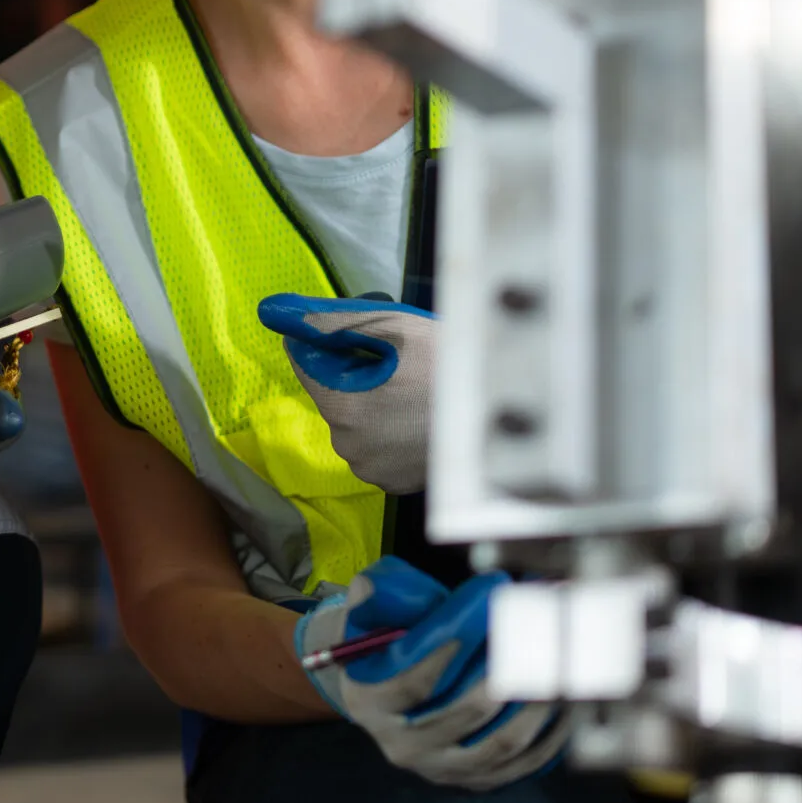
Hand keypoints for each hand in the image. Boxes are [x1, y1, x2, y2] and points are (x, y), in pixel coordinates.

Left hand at [259, 293, 435, 491]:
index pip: (307, 366)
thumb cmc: (453, 366)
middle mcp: (350, 447)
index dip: (328, 344)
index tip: (357, 336)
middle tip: (402, 360)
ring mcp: (375, 471)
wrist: (513, 416)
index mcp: (343, 409)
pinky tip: (423, 415)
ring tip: (419, 388)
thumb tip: (287, 317)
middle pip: (335, 396)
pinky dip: (394, 430)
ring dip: (377, 403)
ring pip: (359, 423)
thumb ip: (334, 322)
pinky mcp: (397, 485)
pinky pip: (381, 447)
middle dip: (357, 374)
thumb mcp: (393, 327)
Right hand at [295, 556, 565, 790]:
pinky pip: (519, 763)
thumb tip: (378, 591)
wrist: (384, 691)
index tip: (483, 616)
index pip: (412, 682)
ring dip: (535, 704)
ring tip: (558, 666)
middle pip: (465, 712)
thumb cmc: (383, 641)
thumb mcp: (365, 616)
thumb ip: (373, 600)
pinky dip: (548, 736)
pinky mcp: (470, 779)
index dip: (448, 652)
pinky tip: (565, 702)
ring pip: (499, 742)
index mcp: (367, 701)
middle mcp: (400, 743)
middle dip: (506, 672)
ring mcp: (438, 766)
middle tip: (537, 636)